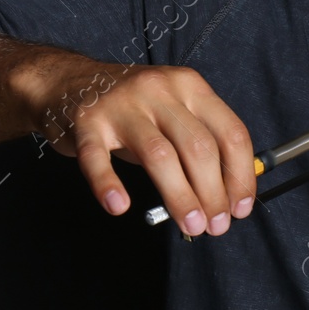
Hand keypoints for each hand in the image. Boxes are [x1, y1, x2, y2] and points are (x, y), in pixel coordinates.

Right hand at [28, 59, 257, 236]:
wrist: (67, 83)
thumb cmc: (132, 108)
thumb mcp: (174, 111)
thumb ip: (201, 143)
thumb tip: (229, 197)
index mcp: (190, 87)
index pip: (230, 132)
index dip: (241, 175)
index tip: (240, 208)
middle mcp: (160, 91)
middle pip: (199, 147)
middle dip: (213, 193)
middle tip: (216, 226)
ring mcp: (121, 105)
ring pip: (159, 155)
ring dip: (180, 197)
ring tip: (191, 226)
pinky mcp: (86, 123)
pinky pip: (98, 158)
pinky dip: (108, 184)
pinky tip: (119, 206)